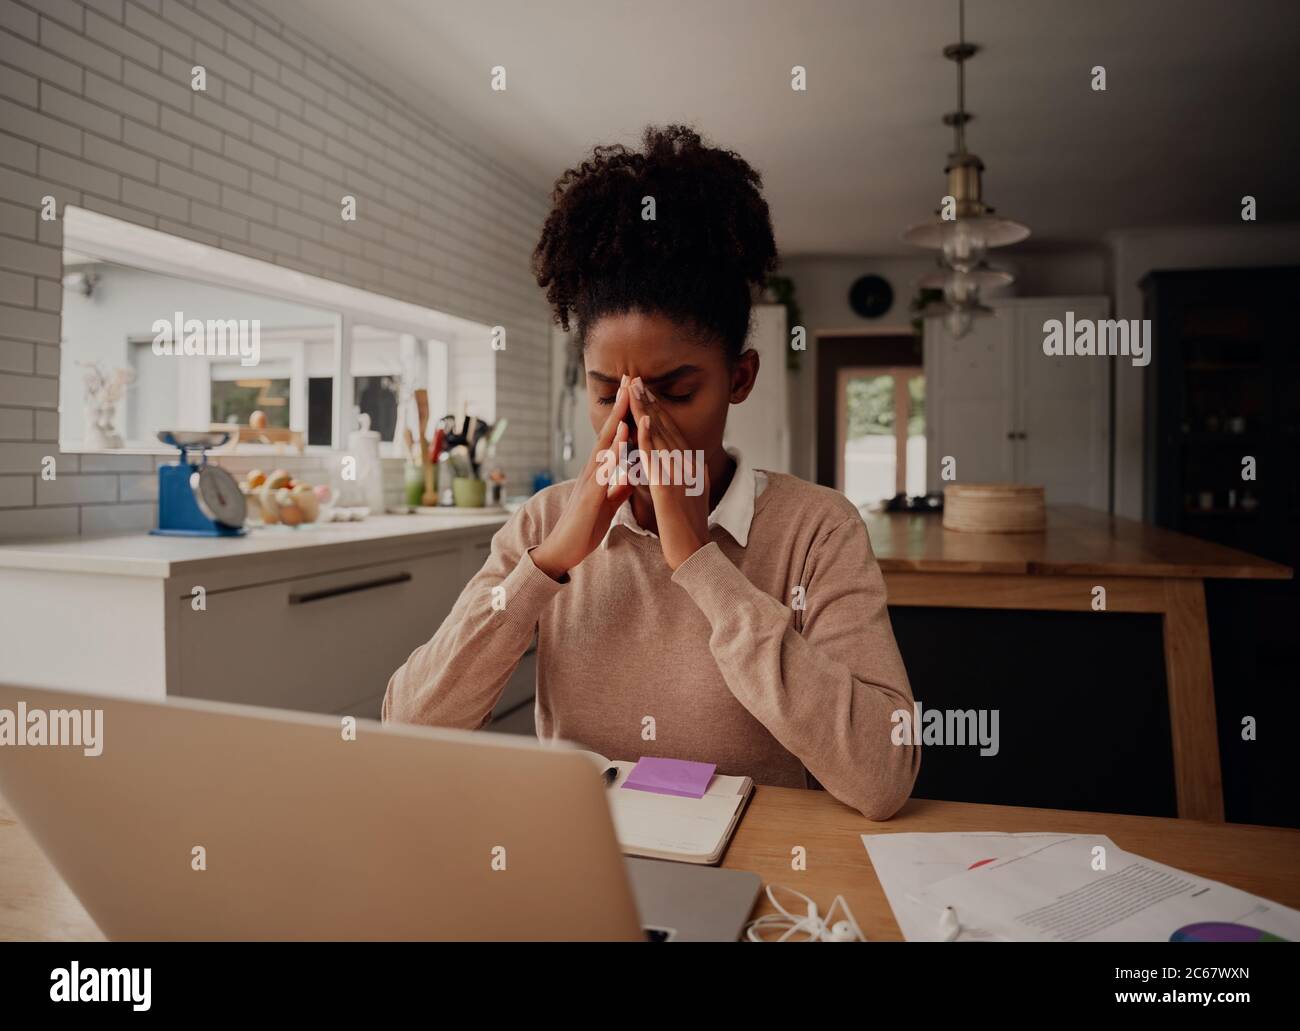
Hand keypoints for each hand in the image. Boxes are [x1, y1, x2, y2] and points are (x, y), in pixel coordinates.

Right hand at [531, 376, 635, 579]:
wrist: (564, 550)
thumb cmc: (585, 526)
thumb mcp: (607, 504)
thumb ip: (617, 488)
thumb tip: (628, 477)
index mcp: (599, 471)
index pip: (614, 436)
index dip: (624, 414)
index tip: (633, 391)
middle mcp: (592, 470)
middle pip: (608, 431)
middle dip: (619, 405)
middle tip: (629, 377)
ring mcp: (589, 480)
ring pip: (605, 445)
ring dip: (616, 421)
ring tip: (627, 397)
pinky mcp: (590, 495)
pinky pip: (603, 469)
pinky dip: (613, 452)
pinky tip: (622, 438)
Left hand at [627, 376, 711, 570]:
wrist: (695, 555)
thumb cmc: (688, 532)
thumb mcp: (689, 497)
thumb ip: (684, 476)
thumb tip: (681, 462)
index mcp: (693, 467)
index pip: (673, 433)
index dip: (659, 410)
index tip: (646, 391)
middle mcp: (690, 467)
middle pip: (667, 428)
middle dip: (651, 402)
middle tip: (637, 379)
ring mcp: (681, 477)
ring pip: (661, 437)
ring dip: (648, 411)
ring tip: (636, 389)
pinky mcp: (670, 490)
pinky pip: (657, 460)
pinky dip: (648, 439)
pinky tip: (640, 422)